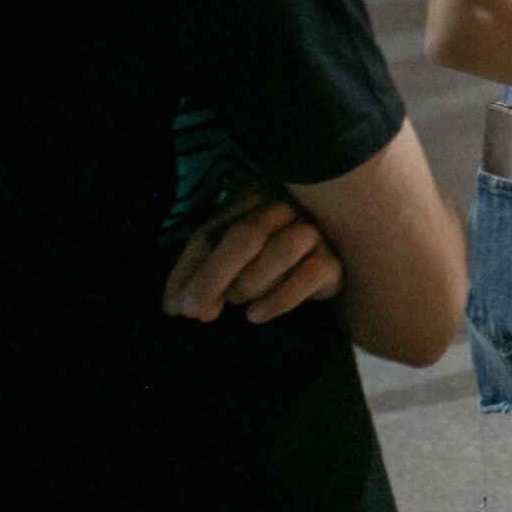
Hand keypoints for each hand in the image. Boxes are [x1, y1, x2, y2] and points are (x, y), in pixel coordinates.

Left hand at [164, 190, 342, 325]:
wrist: (320, 265)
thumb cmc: (264, 257)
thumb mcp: (226, 258)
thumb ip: (199, 275)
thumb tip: (176, 307)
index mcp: (252, 196)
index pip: (213, 229)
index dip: (190, 269)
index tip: (177, 307)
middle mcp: (287, 204)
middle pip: (247, 234)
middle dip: (214, 276)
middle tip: (194, 313)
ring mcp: (317, 230)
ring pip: (283, 249)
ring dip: (250, 282)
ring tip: (237, 302)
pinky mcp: (335, 260)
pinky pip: (311, 274)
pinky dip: (279, 299)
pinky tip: (255, 315)